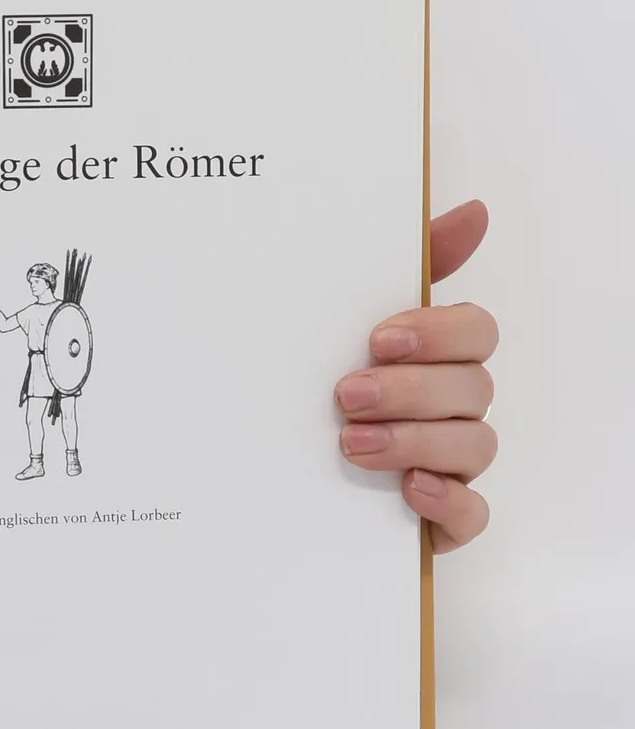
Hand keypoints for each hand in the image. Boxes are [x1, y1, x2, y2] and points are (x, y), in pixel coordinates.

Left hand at [336, 199, 496, 550]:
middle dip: (411, 389)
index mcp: (434, 354)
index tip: (378, 337)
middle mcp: (450, 405)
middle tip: (347, 394)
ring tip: (350, 442)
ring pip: (475, 445)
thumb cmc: (312, 378)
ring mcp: (449, 461)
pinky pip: (472, 514)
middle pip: (474, 387)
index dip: (438, 332)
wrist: (250, 460)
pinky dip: (448, 502)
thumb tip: (475, 212)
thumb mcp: (335, 318)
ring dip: (416, 440)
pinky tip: (409, 488)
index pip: (476, 331)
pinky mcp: (439, 516)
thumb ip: (400, 264)